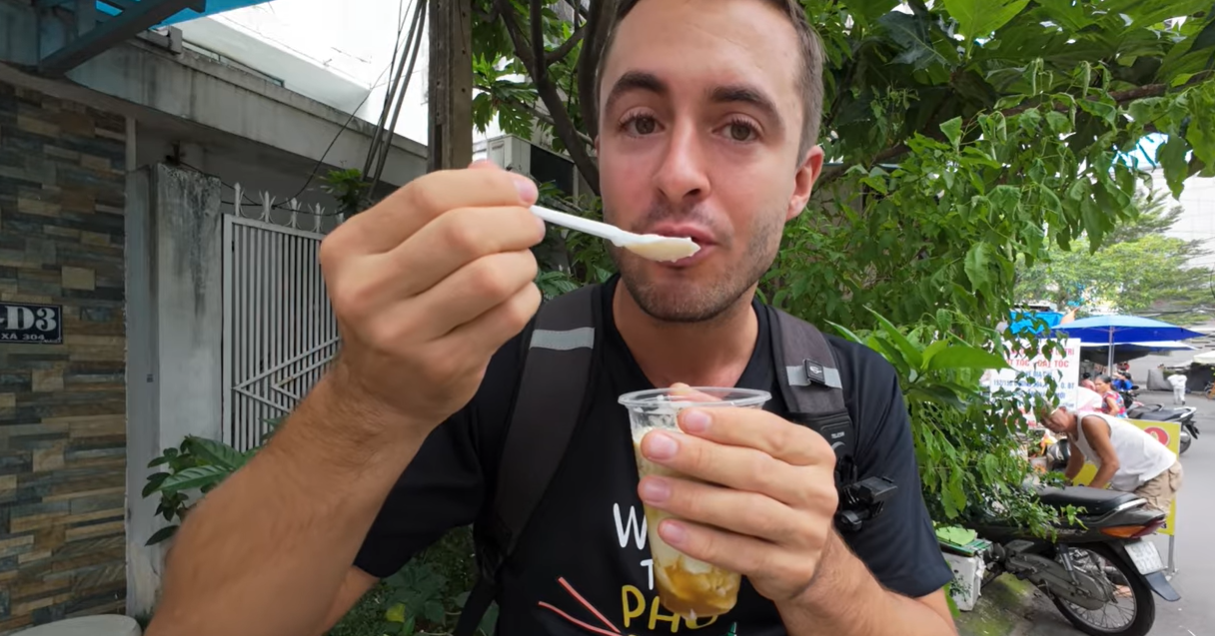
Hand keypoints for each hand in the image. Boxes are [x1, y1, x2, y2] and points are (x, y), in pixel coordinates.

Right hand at [318, 161, 544, 440]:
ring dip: (523, 262)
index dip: (486, 186)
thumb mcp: (394, 251)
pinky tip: (516, 296)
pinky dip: (526, 297)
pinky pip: (508, 316)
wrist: (380, 392)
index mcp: (351, 248)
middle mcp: (368, 291)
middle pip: (461, 233)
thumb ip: (440, 207)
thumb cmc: (393, 311)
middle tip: (530, 225)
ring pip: (490, 276)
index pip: (427, 195)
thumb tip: (494, 173)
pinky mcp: (444, 365)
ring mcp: (404, 334)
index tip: (518, 189)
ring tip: (521, 262)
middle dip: (513, 220)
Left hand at [636, 403, 838, 601]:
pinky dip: (701, 542)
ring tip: (650, 489)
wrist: (807, 558)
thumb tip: (677, 393)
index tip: (683, 417)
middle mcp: (817, 491)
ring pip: (747, 512)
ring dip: (693, 499)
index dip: (726, 423)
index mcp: (811, 452)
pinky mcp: (790, 569)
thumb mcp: (758, 453)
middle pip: (754, 470)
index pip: (770, 431)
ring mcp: (806, 533)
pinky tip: (668, 529)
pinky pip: (740, 554)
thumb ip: (723, 421)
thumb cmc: (775, 493)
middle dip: (700, 457)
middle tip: (654, 447)